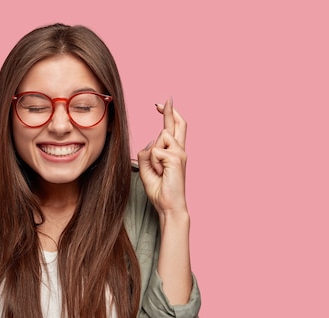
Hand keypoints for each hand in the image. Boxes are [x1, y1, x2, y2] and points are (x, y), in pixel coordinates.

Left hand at [137, 97, 187, 213]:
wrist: (169, 206)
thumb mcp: (148, 169)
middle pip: (176, 124)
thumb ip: (147, 154)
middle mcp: (180, 150)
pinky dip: (154, 163)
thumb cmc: (160, 190)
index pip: (173, 129)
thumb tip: (150, 142)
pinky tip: (161, 173)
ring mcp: (180, 153)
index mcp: (174, 152)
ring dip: (153, 157)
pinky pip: (155, 151)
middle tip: (164, 99)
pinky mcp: (177, 158)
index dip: (168, 114)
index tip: (161, 104)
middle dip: (169, 110)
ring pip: (159, 139)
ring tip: (159, 172)